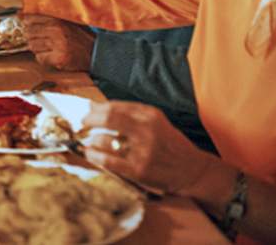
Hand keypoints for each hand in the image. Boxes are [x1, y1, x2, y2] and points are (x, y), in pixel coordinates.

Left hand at [21, 15, 95, 70]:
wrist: (96, 53)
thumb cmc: (80, 37)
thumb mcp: (65, 21)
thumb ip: (45, 17)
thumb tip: (20, 14)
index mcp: (57, 19)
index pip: (30, 18)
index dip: (26, 22)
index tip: (27, 23)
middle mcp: (56, 30)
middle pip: (28, 33)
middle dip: (33, 37)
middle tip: (44, 40)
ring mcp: (58, 45)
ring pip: (33, 46)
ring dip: (39, 49)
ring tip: (50, 48)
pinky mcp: (59, 58)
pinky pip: (40, 58)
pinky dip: (44, 58)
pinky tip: (54, 56)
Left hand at [81, 101, 214, 193]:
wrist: (192, 170)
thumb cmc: (169, 143)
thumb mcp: (154, 121)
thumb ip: (127, 111)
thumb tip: (93, 105)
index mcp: (150, 115)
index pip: (114, 106)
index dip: (96, 109)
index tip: (89, 113)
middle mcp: (147, 131)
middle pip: (107, 118)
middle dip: (89, 119)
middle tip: (83, 123)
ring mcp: (143, 151)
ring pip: (104, 139)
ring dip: (92, 140)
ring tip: (91, 141)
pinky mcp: (139, 170)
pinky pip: (108, 160)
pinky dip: (94, 155)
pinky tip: (90, 153)